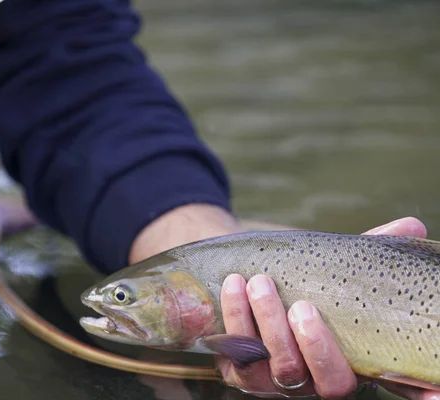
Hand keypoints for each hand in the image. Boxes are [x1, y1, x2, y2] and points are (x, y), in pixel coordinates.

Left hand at [217, 217, 438, 399]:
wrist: (248, 275)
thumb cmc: (302, 279)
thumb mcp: (337, 267)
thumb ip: (370, 253)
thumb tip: (411, 224)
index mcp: (353, 360)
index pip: (395, 388)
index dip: (420, 396)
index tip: (437, 397)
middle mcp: (319, 379)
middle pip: (329, 383)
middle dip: (316, 346)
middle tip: (302, 306)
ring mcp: (277, 379)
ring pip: (279, 369)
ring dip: (267, 325)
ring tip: (256, 282)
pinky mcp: (238, 369)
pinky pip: (235, 357)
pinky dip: (232, 321)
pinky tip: (230, 287)